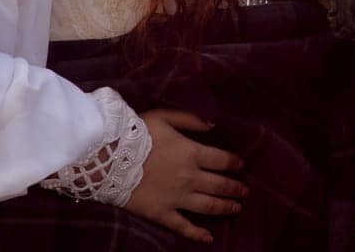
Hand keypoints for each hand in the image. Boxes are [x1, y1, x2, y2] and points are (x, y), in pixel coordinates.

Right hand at [124, 109, 247, 243]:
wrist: (108, 158)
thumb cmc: (136, 134)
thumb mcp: (165, 116)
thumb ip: (191, 119)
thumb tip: (213, 125)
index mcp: (192, 153)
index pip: (222, 160)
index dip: (234, 163)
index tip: (241, 166)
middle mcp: (190, 177)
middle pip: (220, 185)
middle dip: (235, 189)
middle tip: (245, 192)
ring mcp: (177, 198)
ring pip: (208, 206)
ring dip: (225, 208)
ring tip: (236, 209)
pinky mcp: (162, 213)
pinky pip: (183, 226)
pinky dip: (197, 234)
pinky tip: (208, 238)